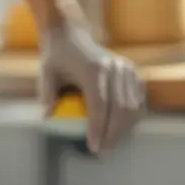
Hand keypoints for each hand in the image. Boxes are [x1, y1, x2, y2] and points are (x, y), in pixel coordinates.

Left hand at [39, 23, 145, 153]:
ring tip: (110, 143)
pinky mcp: (132, 70)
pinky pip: (138, 99)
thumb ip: (47, 94)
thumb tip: (48, 117)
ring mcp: (126, 68)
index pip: (100, 105)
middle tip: (101, 150)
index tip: (93, 147)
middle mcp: (114, 67)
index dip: (99, 129)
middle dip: (113, 134)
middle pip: (120, 109)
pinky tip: (121, 129)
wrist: (71, 34)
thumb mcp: (46, 72)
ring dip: (124, 129)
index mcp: (94, 68)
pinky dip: (132, 117)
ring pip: (132, 106)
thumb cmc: (57, 56)